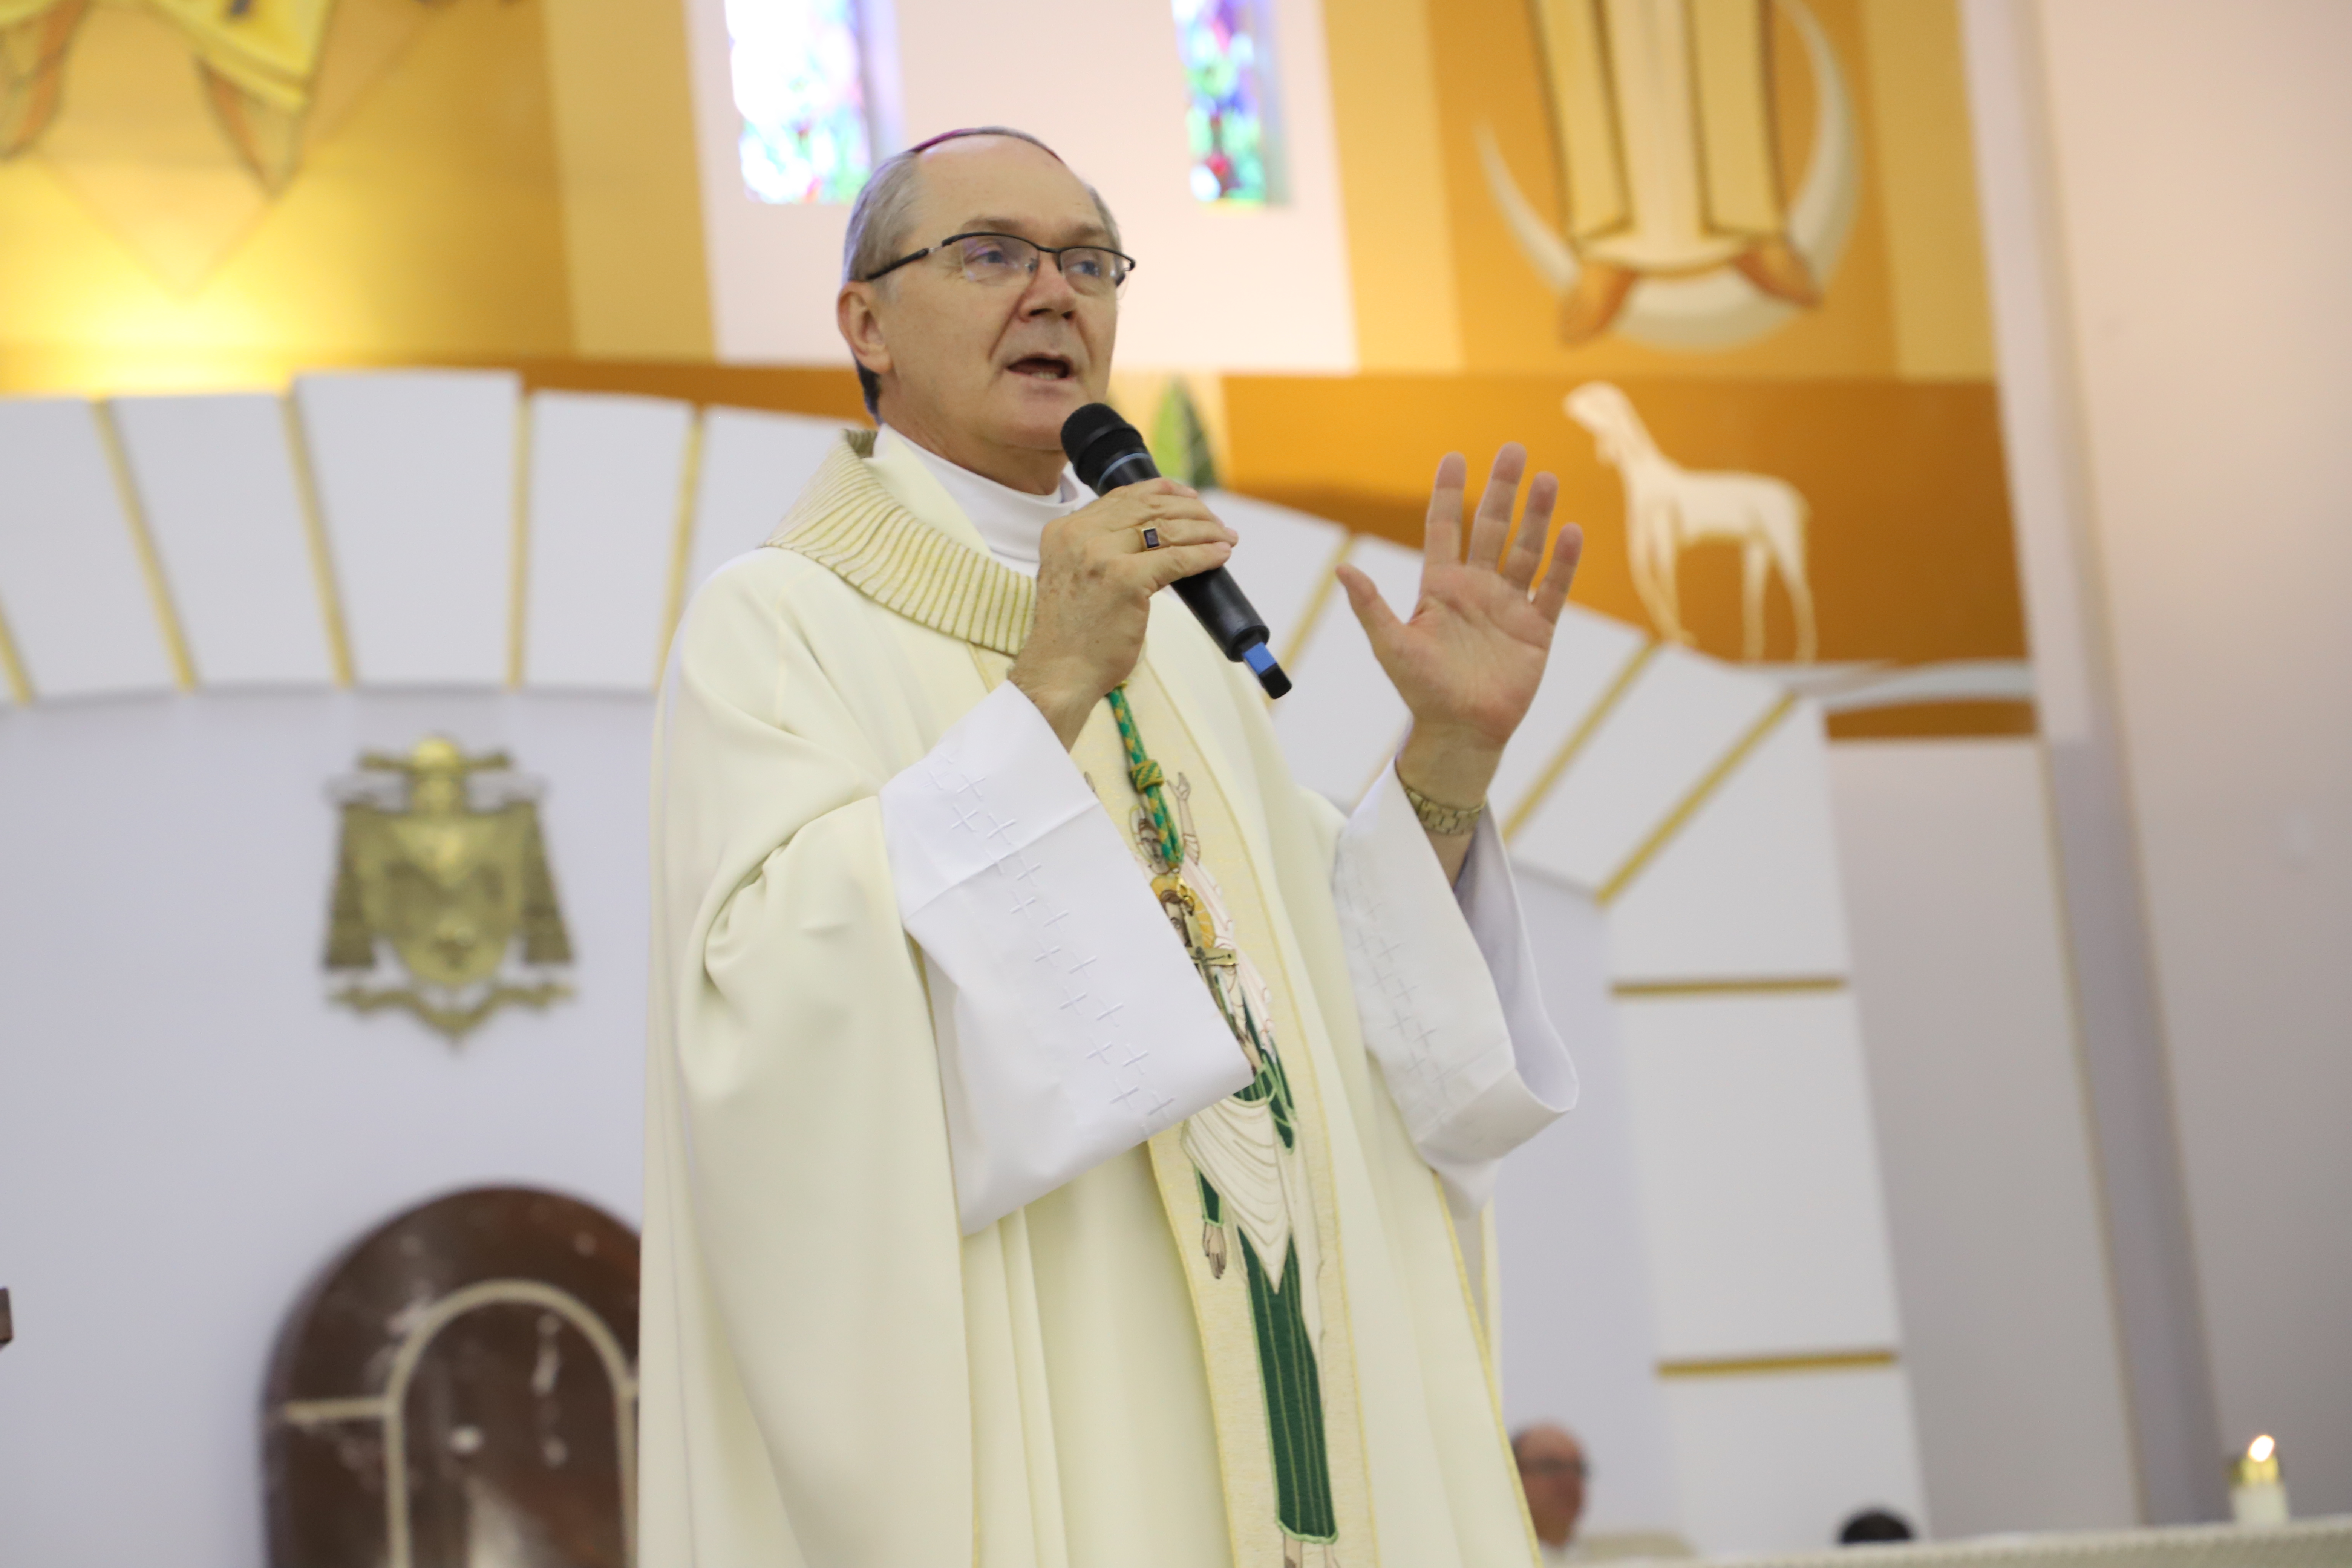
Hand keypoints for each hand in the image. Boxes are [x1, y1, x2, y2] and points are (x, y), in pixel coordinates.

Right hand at [1009, 480, 1235, 746]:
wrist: (1060, 671)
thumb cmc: (1072, 633)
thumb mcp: (1074, 575)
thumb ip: (1098, 549)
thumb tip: (1149, 535)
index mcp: (1064, 530)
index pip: (1122, 495)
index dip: (1163, 492)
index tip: (1190, 498)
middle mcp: (1079, 534)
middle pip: (1149, 507)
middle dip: (1191, 511)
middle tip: (1216, 523)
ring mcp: (1101, 555)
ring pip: (1167, 529)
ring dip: (1204, 530)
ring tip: (1226, 537)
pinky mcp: (1125, 579)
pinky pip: (1177, 559)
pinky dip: (1204, 555)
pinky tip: (1220, 556)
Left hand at [1202, 1221, 1227, 1276]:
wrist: (1215, 1226)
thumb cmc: (1207, 1233)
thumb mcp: (1204, 1241)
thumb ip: (1206, 1250)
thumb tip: (1208, 1257)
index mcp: (1211, 1251)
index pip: (1213, 1264)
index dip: (1214, 1270)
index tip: (1216, 1276)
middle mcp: (1216, 1251)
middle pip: (1217, 1264)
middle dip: (1218, 1271)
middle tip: (1219, 1278)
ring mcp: (1221, 1249)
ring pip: (1221, 1261)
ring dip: (1221, 1268)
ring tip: (1222, 1273)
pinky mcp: (1224, 1247)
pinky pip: (1224, 1257)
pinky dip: (1224, 1262)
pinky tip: (1224, 1266)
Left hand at [1337, 446, 1581, 873]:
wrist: (1460, 732)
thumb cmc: (1422, 692)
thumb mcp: (1391, 646)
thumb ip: (1371, 607)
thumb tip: (1343, 569)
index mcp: (1440, 588)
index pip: (1445, 529)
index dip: (1449, 494)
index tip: (1455, 457)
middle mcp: (1476, 590)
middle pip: (1491, 528)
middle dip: (1503, 490)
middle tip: (1513, 449)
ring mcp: (1508, 607)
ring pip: (1526, 551)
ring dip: (1537, 516)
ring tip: (1548, 479)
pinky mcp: (1536, 631)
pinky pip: (1552, 590)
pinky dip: (1562, 563)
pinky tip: (1571, 531)